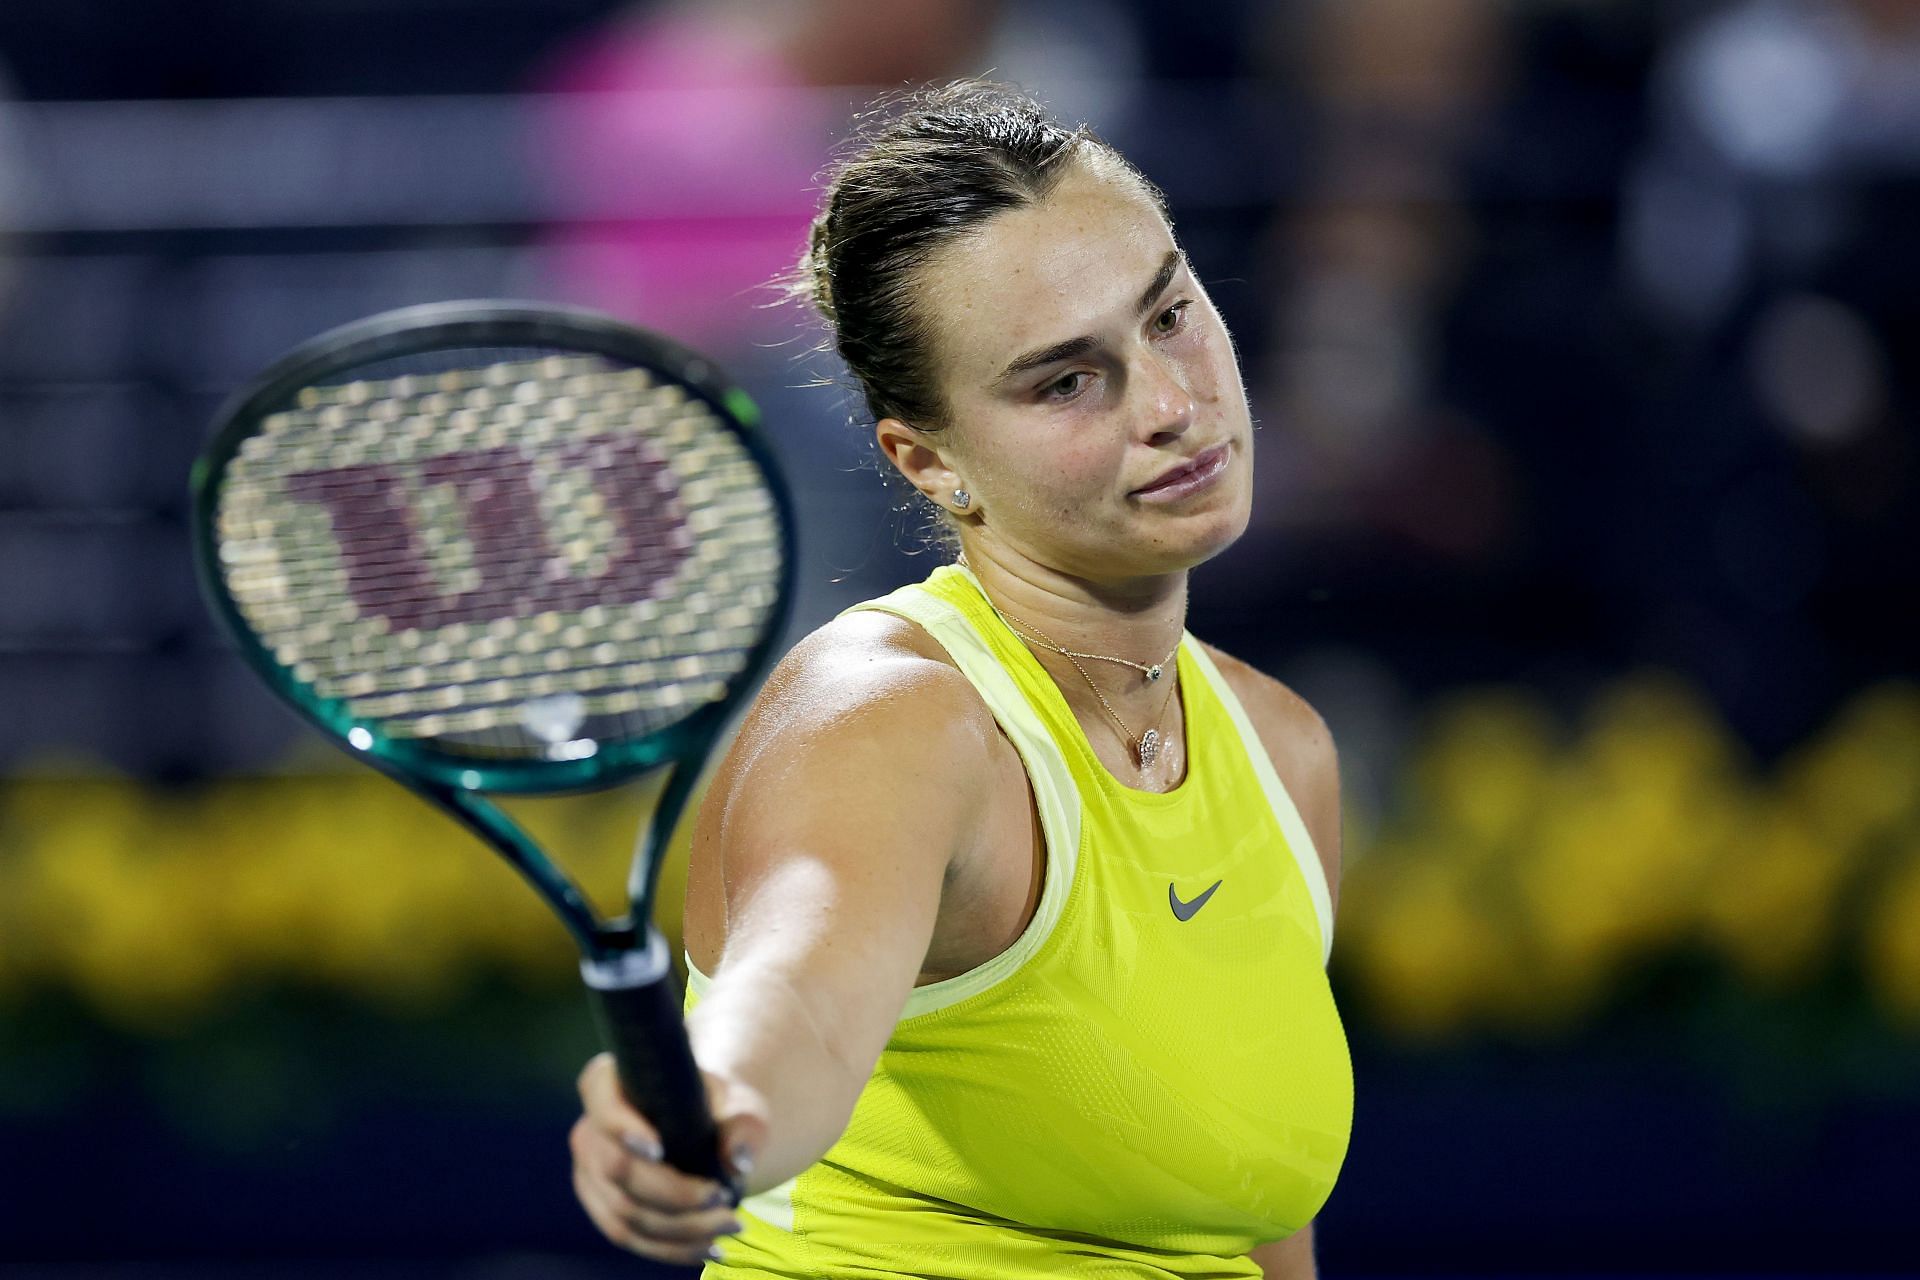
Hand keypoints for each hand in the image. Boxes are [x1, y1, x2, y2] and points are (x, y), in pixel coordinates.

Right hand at [570, 1051, 769, 1264]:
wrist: (707, 1127)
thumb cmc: (720, 1108)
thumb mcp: (739, 1105)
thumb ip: (743, 1126)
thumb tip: (737, 1162)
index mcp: (611, 1082)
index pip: (604, 1103)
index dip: (623, 1128)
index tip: (659, 1150)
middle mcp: (590, 1127)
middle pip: (617, 1169)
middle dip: (674, 1194)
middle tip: (725, 1202)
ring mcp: (589, 1170)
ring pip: (623, 1212)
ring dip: (678, 1230)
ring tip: (727, 1228)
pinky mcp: (600, 1205)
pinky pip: (626, 1235)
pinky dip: (668, 1248)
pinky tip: (706, 1248)